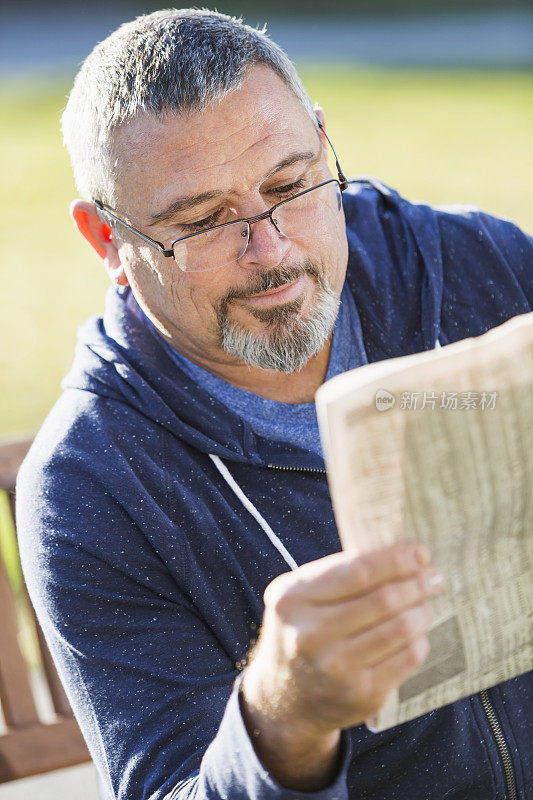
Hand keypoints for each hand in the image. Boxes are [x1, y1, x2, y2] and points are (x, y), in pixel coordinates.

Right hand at [240, 542, 443, 789]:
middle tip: (435, 577)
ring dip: (422, 610)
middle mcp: (311, 634)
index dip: (395, 560)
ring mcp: (336, 668)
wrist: (285, 700)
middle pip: (383, 600)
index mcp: (293, 600)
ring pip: (400, 628)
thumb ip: (337, 574)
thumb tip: (399, 554)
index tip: (420, 552)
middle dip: (417, 583)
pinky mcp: (361, 694)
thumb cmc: (302, 633)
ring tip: (427, 604)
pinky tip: (418, 634)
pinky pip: (407, 658)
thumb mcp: (300, 598)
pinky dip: (419, 641)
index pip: (357, 571)